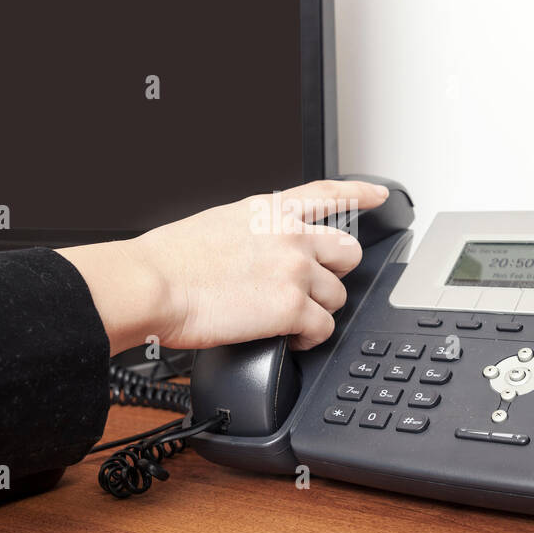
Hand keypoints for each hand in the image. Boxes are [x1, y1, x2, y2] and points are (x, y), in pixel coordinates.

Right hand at [56, 179, 390, 353]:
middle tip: (314, 289)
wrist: (154, 284)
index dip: (360, 192)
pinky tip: (289, 340)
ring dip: (317, 312)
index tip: (379, 193)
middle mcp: (290, 234)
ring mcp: (295, 269)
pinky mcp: (292, 307)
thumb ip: (252, 235)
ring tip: (289, 322)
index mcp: (269, 210)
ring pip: (337, 296)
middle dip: (336, 273)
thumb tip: (260, 254)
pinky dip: (309, 340)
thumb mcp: (217, 226)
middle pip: (347, 252)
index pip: (328, 193)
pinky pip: (323, 329)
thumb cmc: (169, 262)